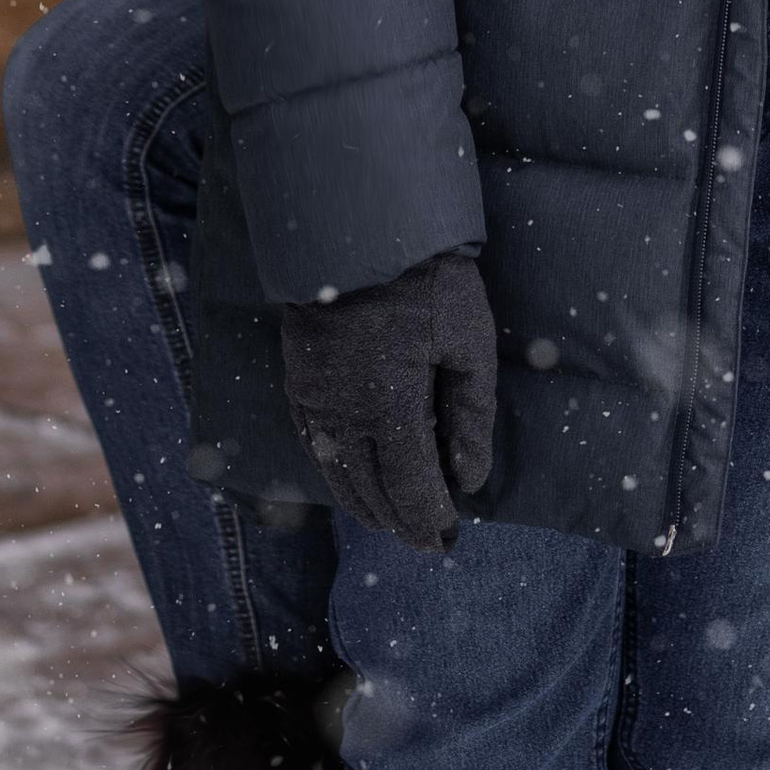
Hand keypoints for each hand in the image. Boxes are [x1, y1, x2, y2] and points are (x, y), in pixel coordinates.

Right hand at [279, 253, 496, 549]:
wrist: (358, 228)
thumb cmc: (427, 280)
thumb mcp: (469, 341)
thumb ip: (471, 414)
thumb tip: (469, 478)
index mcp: (389, 408)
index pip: (409, 489)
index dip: (429, 520)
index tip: (448, 540)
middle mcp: (343, 417)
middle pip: (371, 492)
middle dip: (401, 522)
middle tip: (427, 541)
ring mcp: (313, 402)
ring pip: (338, 477)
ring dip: (366, 506)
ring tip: (394, 523)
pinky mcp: (298, 384)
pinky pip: (314, 448)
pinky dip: (336, 476)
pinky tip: (354, 482)